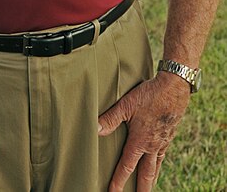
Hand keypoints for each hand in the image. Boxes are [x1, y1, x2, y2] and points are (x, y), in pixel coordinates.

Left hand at [98, 72, 189, 190]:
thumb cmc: (149, 94)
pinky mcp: (169, 134)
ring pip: (156, 166)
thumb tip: (95, 129)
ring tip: (148, 187)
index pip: (127, 166)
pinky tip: (157, 161)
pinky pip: (163, 154)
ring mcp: (162, 141)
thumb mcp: (126, 105)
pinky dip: (159, 163)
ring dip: (151, 178)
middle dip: (141, 188)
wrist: (174, 88)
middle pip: (146, 173)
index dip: (119, 180)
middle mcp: (152, 145)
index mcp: (140, 141)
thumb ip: (110, 118)